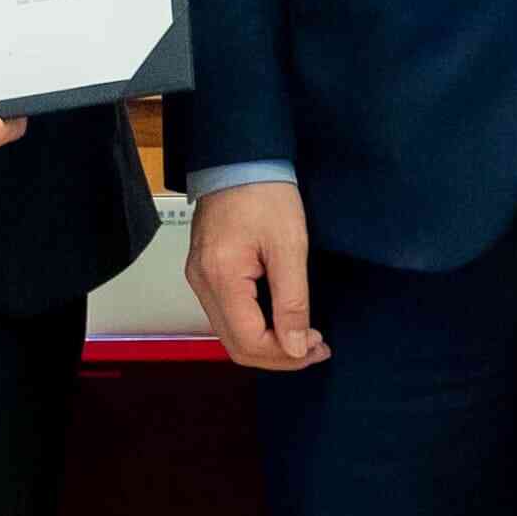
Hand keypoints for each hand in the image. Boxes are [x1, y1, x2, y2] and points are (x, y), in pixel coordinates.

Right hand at [187, 177, 322, 369]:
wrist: (239, 159)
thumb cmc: (265, 193)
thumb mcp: (290, 246)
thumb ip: (292, 301)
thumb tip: (294, 347)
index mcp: (221, 277)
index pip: (249, 342)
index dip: (285, 354)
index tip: (316, 345)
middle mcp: (202, 284)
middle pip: (236, 346)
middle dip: (278, 356)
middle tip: (314, 348)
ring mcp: (200, 279)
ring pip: (231, 334)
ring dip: (268, 344)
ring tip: (303, 337)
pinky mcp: (206, 272)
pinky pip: (228, 315)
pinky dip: (255, 326)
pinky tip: (281, 319)